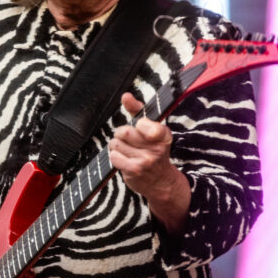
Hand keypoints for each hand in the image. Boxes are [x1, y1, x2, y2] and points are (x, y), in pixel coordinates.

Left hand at [109, 92, 190, 235]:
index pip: (143, 122)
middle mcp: (156, 148)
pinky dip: (115, 157)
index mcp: (163, 135)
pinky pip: (113, 156)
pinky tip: (124, 160)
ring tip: (127, 151)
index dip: (138, 124)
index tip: (142, 128)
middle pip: (124, 132)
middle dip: (122, 134)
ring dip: (117, 146)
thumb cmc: (153, 150)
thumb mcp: (151, 129)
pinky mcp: (134, 170)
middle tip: (129, 140)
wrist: (161, 181)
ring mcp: (145, 161)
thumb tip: (125, 95)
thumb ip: (138, 110)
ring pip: (116, 144)